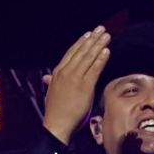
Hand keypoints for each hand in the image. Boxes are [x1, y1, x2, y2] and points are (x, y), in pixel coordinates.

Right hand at [41, 26, 110, 143]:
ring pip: (88, 57)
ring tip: (106, 36)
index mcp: (57, 73)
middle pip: (81, 52)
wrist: (56, 124)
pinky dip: (101, 59)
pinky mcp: (85, 86)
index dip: (81, 42)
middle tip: (100, 29)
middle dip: (92, 39)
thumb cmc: (55, 112)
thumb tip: (47, 78)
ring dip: (98, 45)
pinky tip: (106, 51)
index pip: (71, 53)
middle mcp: (66, 72)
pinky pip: (95, 69)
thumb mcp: (51, 93)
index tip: (88, 34)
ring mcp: (75, 78)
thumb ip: (51, 83)